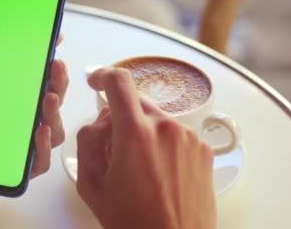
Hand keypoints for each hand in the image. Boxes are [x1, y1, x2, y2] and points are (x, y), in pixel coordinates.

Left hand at [0, 6, 67, 219]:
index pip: (27, 73)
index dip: (45, 56)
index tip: (54, 37)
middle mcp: (7, 117)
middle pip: (46, 97)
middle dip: (58, 80)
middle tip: (56, 66)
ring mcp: (11, 144)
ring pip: (51, 127)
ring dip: (56, 112)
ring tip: (49, 99)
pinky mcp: (10, 171)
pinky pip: (38, 161)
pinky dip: (44, 147)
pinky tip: (40, 132)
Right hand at [76, 68, 215, 228]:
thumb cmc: (134, 222)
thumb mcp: (91, 184)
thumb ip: (87, 141)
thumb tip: (98, 121)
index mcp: (135, 133)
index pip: (119, 82)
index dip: (103, 75)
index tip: (97, 81)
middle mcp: (166, 128)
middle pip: (137, 102)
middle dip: (121, 117)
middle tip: (113, 149)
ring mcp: (188, 138)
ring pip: (156, 119)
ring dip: (143, 133)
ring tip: (139, 169)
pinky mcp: (203, 149)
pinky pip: (175, 134)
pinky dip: (163, 144)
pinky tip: (158, 173)